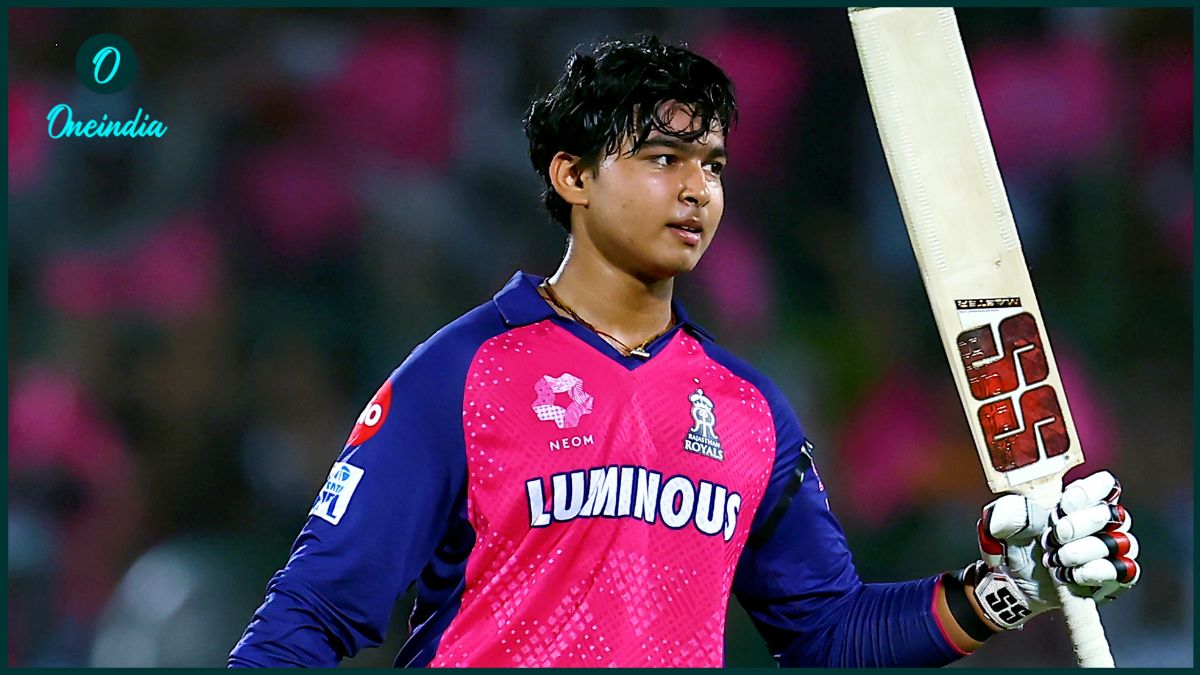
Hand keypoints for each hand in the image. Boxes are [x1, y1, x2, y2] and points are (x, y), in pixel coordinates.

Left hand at [968, 471, 1139, 629]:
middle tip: (1056, 536)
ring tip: (1057, 559)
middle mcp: (1101, 522)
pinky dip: (1096, 572)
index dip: (1089, 493)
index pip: (1104, 485)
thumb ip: (1008, 513)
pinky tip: (1072, 575)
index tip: (1064, 505)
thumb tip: (1020, 509)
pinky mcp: (1115, 577)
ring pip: (1118, 542)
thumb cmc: (1015, 546)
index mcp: (1077, 501)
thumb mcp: (1001, 526)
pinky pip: (1123, 571)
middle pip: (1112, 513)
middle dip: (1081, 525)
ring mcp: (1111, 549)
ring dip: (1084, 551)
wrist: (1014, 584)